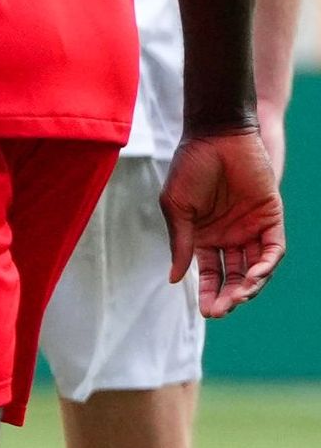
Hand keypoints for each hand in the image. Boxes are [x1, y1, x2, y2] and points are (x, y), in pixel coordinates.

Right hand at [166, 127, 286, 317]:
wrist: (217, 136)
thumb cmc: (190, 167)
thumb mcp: (176, 207)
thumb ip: (179, 243)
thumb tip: (175, 279)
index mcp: (203, 236)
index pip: (209, 273)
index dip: (209, 293)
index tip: (207, 311)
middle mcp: (229, 236)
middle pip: (233, 276)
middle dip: (229, 296)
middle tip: (221, 311)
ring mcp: (251, 228)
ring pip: (254, 268)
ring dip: (248, 286)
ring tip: (239, 298)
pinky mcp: (271, 219)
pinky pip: (272, 250)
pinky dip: (265, 266)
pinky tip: (254, 276)